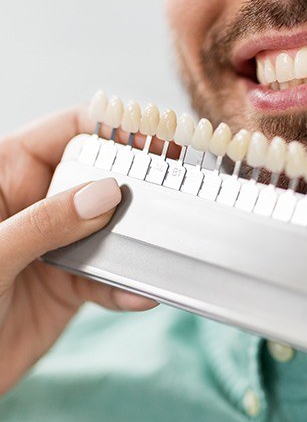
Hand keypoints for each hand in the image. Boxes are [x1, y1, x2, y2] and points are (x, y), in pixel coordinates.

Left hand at [0, 107, 156, 394]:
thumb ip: (46, 222)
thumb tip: (106, 193)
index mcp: (5, 177)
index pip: (64, 132)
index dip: (110, 127)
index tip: (154, 134)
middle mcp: (34, 205)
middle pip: (96, 178)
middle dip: (134, 184)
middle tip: (174, 187)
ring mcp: (54, 244)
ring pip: (108, 229)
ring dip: (136, 242)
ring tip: (162, 246)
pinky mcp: (68, 284)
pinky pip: (106, 277)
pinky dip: (125, 286)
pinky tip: (139, 293)